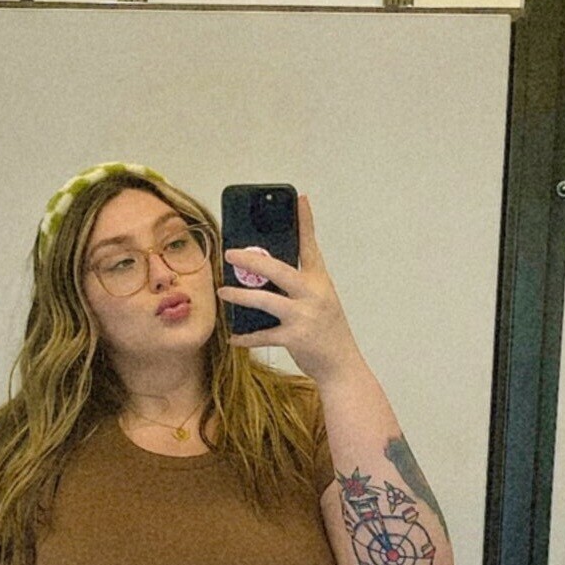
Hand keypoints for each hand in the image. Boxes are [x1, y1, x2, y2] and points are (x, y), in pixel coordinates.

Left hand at [217, 194, 360, 384]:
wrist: (342, 366)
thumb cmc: (327, 331)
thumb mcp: (320, 301)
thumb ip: (299, 286)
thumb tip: (266, 272)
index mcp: (320, 281)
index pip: (311, 246)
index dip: (305, 221)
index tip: (300, 199)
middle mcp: (313, 294)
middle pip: (278, 269)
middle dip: (251, 259)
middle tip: (230, 253)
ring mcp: (304, 316)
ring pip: (265, 300)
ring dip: (240, 296)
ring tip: (222, 290)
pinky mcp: (295, 338)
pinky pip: (263, 335)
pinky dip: (246, 337)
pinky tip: (233, 336)